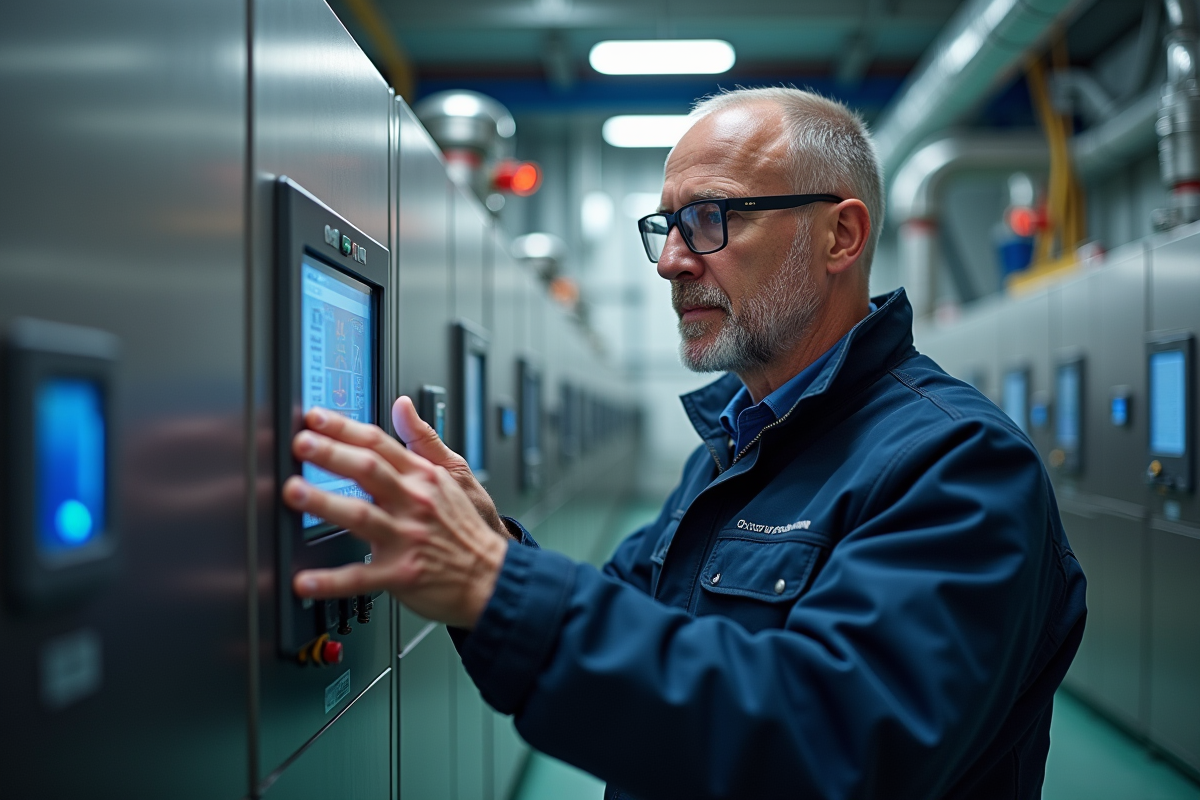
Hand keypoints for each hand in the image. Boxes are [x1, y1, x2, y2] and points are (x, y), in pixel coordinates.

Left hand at [284, 407, 506, 628]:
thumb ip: (423, 439)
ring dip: (325, 503)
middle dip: (332, 454)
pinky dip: (331, 580)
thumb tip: (401, 404)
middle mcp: (412, 503)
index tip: (314, 418)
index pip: (378, 444)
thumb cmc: (468, 528)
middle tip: (300, 443)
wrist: (491, 576)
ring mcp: (406, 538)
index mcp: (422, 477)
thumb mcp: (456, 473)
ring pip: (361, 516)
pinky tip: (303, 580)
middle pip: (369, 471)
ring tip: (294, 492)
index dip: (344, 428)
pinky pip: (360, 577)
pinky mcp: (401, 574)